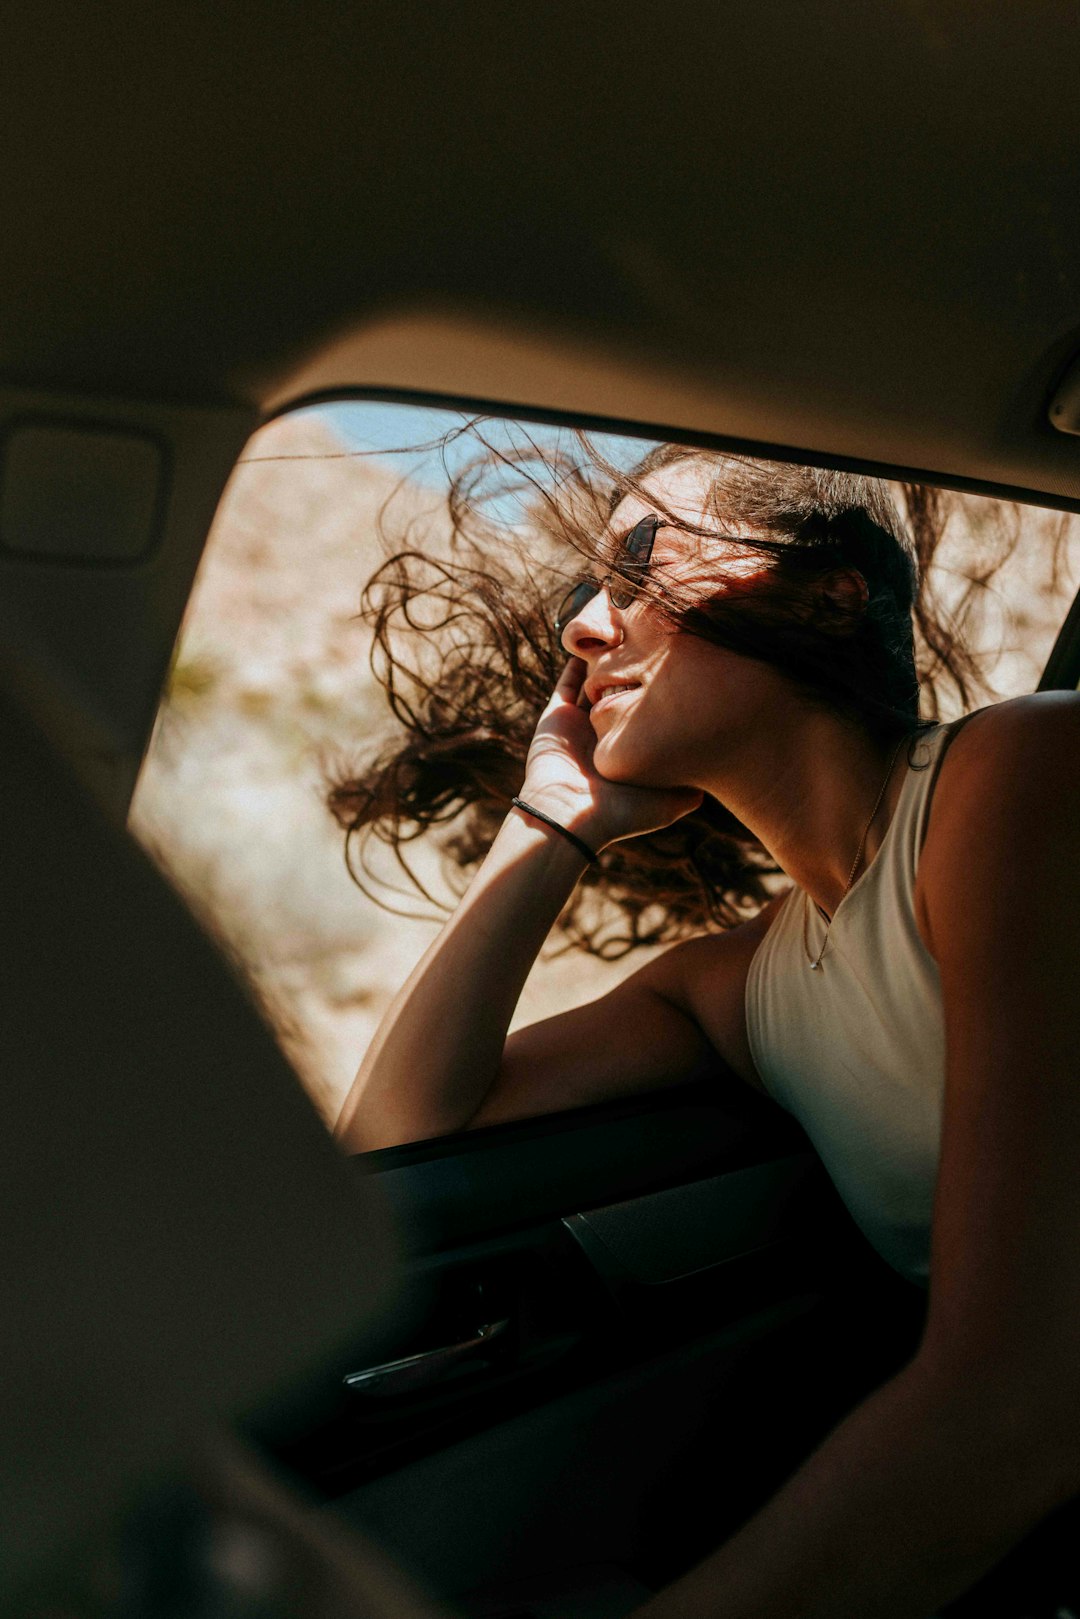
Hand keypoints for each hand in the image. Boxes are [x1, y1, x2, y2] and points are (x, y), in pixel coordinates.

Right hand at [519, 658, 702, 849]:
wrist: (570, 816)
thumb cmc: (622, 811)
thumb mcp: (669, 803)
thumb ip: (692, 789)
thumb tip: (719, 776)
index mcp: (629, 750)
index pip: (648, 714)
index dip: (662, 693)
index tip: (682, 670)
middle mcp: (606, 736)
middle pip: (623, 695)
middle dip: (636, 672)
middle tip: (657, 645)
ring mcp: (580, 725)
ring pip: (594, 684)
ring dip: (606, 662)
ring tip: (625, 634)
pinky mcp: (556, 717)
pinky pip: (566, 683)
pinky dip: (575, 662)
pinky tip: (593, 640)